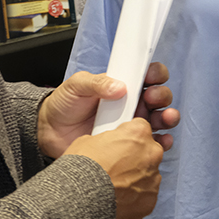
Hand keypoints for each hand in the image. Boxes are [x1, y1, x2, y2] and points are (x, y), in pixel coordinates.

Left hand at [38, 63, 177, 158]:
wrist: (49, 132)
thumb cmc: (64, 103)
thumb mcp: (77, 85)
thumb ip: (97, 82)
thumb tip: (120, 87)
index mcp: (122, 84)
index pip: (146, 74)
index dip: (155, 73)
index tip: (152, 77)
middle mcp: (131, 103)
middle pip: (158, 96)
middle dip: (162, 95)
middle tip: (151, 98)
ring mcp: (131, 124)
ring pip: (160, 118)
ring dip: (168, 116)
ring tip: (166, 118)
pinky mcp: (128, 144)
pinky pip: (151, 142)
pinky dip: (162, 141)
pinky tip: (163, 141)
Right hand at [66, 119, 162, 218]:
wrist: (79, 202)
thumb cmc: (82, 169)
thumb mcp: (88, 140)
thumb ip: (108, 139)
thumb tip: (108, 145)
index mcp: (138, 133)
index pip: (140, 127)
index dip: (128, 135)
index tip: (120, 143)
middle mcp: (151, 154)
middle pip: (148, 151)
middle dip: (136, 156)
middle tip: (116, 165)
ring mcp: (153, 179)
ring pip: (148, 174)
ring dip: (136, 177)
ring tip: (115, 185)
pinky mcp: (150, 200)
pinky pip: (145, 195)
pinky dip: (135, 197)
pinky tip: (118, 198)